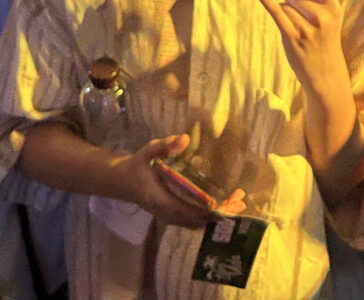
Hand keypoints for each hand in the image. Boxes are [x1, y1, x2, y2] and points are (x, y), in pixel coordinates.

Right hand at [123, 134, 245, 227]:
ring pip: (197, 224)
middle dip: (219, 214)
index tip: (228, 204)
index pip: (190, 212)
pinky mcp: (174, 217)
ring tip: (238, 203)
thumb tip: (185, 139)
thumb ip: (164, 146)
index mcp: (162, 201)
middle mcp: (168, 214)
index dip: (209, 211)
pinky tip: (223, 205)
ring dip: (217, 216)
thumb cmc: (137, 166)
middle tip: (240, 201)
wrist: (123, 181)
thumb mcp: (148, 151)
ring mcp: (171, 218)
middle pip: (198, 221)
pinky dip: (209, 216)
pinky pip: (194, 222)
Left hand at [255, 0, 349, 97]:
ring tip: (301, 36)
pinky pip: (277, 12)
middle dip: (293, 7)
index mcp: (333, 6)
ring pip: (285, 6)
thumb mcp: (328, 19)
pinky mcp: (293, 37)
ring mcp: (308, 27)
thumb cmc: (324, 43)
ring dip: (287, 18)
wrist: (327, 75)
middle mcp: (323, 14)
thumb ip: (313, 2)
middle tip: (307, 29)